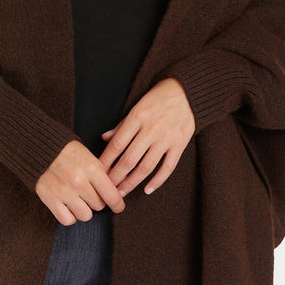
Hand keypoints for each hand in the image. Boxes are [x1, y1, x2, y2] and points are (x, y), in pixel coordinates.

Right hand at [35, 139, 126, 225]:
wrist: (40, 148)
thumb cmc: (67, 152)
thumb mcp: (89, 156)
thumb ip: (102, 173)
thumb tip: (116, 190)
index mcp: (91, 168)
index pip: (112, 196)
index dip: (118, 204)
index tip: (118, 207)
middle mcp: (78, 181)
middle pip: (98, 205)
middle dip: (96, 200)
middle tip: (89, 193)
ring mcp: (63, 191)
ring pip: (85, 215)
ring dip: (84, 209)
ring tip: (78, 199)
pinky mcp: (50, 198)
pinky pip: (67, 220)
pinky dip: (70, 216)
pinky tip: (69, 206)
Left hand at [98, 78, 194, 196]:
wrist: (186, 92)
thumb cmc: (158, 98)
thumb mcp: (136, 106)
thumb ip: (121, 125)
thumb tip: (104, 138)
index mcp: (137, 118)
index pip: (117, 145)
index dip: (106, 161)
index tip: (98, 173)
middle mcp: (151, 129)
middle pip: (129, 160)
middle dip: (116, 177)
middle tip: (107, 189)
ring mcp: (166, 138)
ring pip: (146, 167)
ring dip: (132, 182)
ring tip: (122, 192)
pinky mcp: (180, 144)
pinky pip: (167, 167)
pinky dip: (157, 181)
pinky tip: (147, 189)